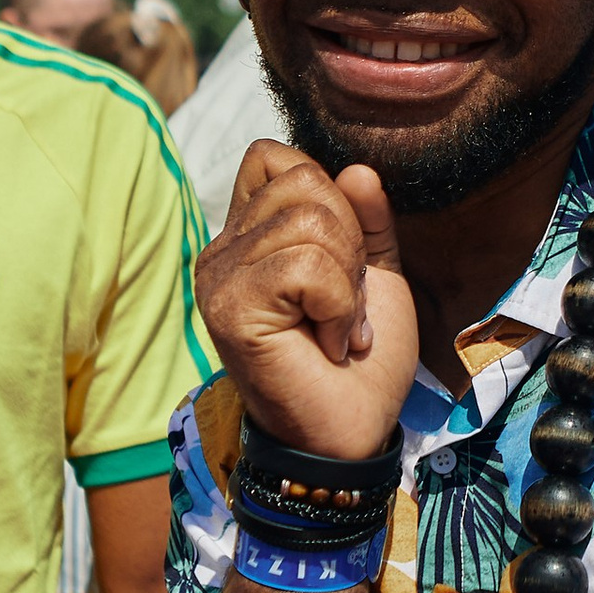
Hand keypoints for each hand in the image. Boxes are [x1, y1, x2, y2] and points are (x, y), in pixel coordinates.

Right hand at [196, 141, 419, 459]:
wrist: (352, 434)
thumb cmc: (360, 361)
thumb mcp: (374, 275)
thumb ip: (366, 221)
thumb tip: (358, 169)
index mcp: (249, 236)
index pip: (274, 158)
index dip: (328, 195)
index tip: (344, 263)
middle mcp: (222, 250)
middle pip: (302, 182)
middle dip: (349, 243)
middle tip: (345, 306)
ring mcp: (220, 277)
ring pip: (309, 221)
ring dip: (348, 282)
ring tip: (337, 327)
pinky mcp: (230, 306)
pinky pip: (306, 266)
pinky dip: (339, 306)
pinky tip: (329, 344)